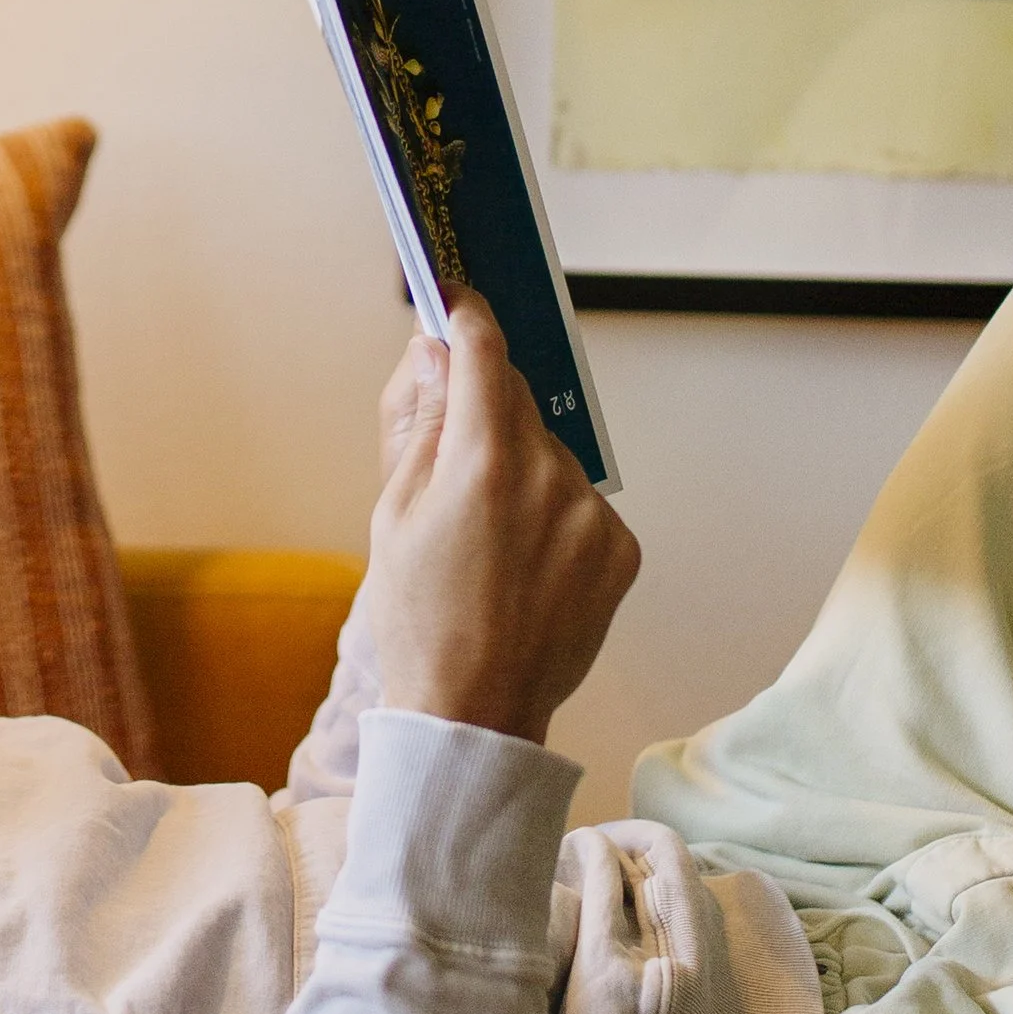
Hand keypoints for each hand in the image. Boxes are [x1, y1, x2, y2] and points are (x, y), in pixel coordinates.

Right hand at [357, 291, 637, 742]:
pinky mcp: (620, 550)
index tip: (454, 300)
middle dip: (484, 410)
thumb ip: (419, 420)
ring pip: (550, 452)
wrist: (475, 713)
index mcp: (483, 461)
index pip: (485, 351)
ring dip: (520, 466)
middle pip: (518, 401)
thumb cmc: (418, 616)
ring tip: (487, 537)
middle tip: (452, 457)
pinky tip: (522, 562)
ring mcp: (591, 515)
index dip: (467, 316)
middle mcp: (548, 476)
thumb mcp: (392, 510)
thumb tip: (433, 353)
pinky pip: (579, 502)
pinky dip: (552, 512)